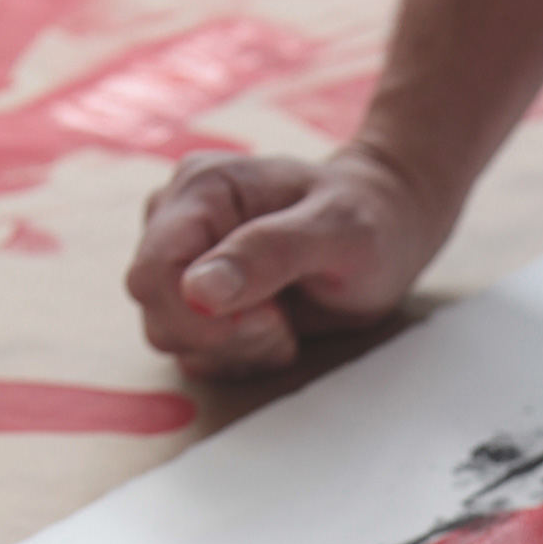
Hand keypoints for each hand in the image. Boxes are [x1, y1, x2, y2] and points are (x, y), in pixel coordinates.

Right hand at [126, 143, 454, 378]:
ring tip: (284, 319)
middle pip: (158, 312)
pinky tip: (276, 329)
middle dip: (225, 334)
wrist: (389, 227)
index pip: (152, 272)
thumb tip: (196, 291)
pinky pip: (195, 350)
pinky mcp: (196, 297)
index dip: (200, 316)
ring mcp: (183, 259)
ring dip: (235, 347)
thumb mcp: (337, 232)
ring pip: (172, 338)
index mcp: (201, 189)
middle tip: (283, 318)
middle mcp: (177, 220)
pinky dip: (239, 354)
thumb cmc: (370, 220)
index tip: (268, 316)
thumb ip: (267, 254)